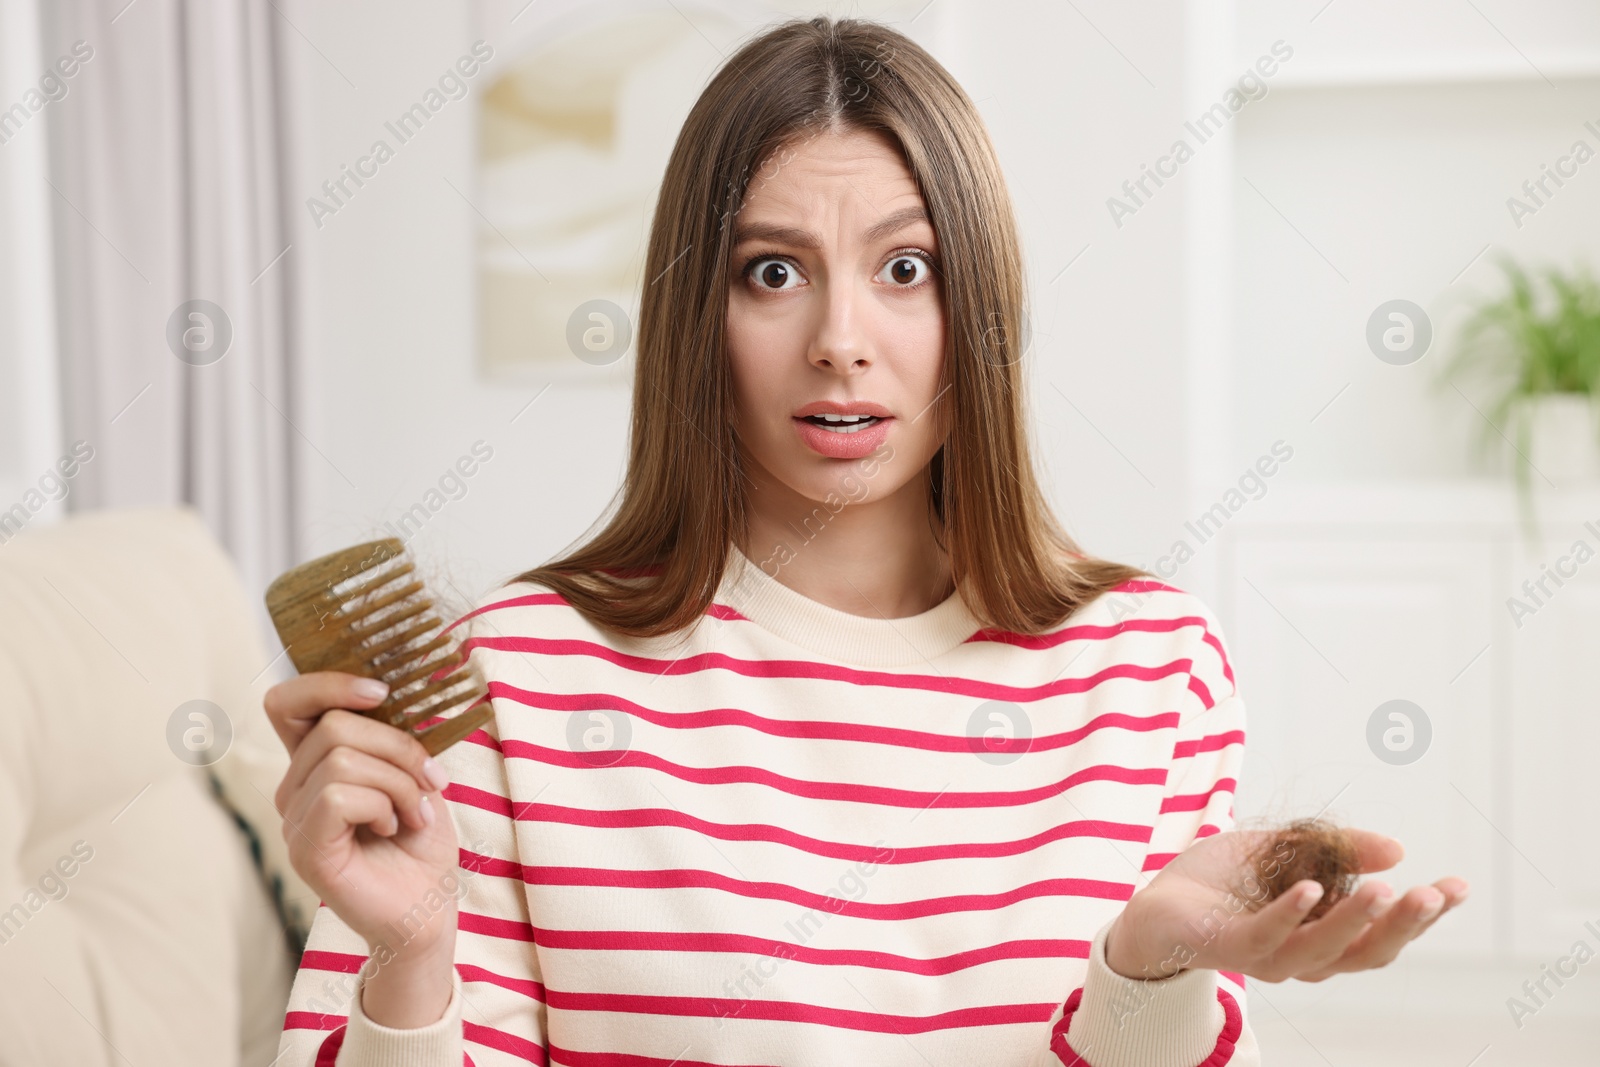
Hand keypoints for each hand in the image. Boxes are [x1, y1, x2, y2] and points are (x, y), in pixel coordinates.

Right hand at [264, 671, 460, 959]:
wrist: (429, 906)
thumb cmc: (421, 843)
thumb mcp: (415, 774)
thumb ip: (393, 737)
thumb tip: (391, 693)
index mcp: (317, 763)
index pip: (289, 702)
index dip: (328, 684)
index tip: (381, 691)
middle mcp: (295, 788)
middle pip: (333, 724)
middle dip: (398, 746)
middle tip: (430, 781)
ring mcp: (295, 820)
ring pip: (342, 759)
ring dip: (398, 782)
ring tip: (413, 813)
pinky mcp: (305, 849)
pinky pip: (339, 796)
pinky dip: (382, 804)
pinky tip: (394, 829)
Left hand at [1104, 828, 1468, 983]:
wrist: (1156, 903)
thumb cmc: (1226, 881)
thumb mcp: (1288, 850)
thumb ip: (1338, 849)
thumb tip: (1397, 847)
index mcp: (1324, 937)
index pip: (1384, 934)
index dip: (1424, 915)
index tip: (1459, 886)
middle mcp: (1302, 957)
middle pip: (1366, 953)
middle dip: (1404, 924)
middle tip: (1434, 892)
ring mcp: (1265, 956)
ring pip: (1321, 950)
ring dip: (1354, 919)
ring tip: (1386, 888)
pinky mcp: (1226, 947)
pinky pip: (1263, 936)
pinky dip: (1289, 913)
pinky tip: (1312, 887)